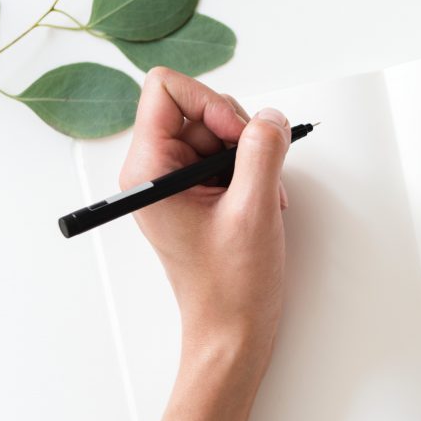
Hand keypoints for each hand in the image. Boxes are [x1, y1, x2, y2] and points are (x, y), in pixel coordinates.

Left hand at [120, 67, 290, 343]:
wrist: (232, 331)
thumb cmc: (230, 286)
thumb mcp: (253, 210)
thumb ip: (262, 152)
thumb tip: (272, 117)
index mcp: (148, 170)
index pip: (167, 89)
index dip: (211, 102)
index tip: (239, 136)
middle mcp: (155, 171)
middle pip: (199, 108)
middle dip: (238, 132)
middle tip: (257, 173)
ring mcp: (177, 182)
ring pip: (219, 132)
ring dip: (251, 156)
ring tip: (264, 196)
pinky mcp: (197, 194)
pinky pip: (227, 157)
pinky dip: (253, 172)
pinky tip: (263, 203)